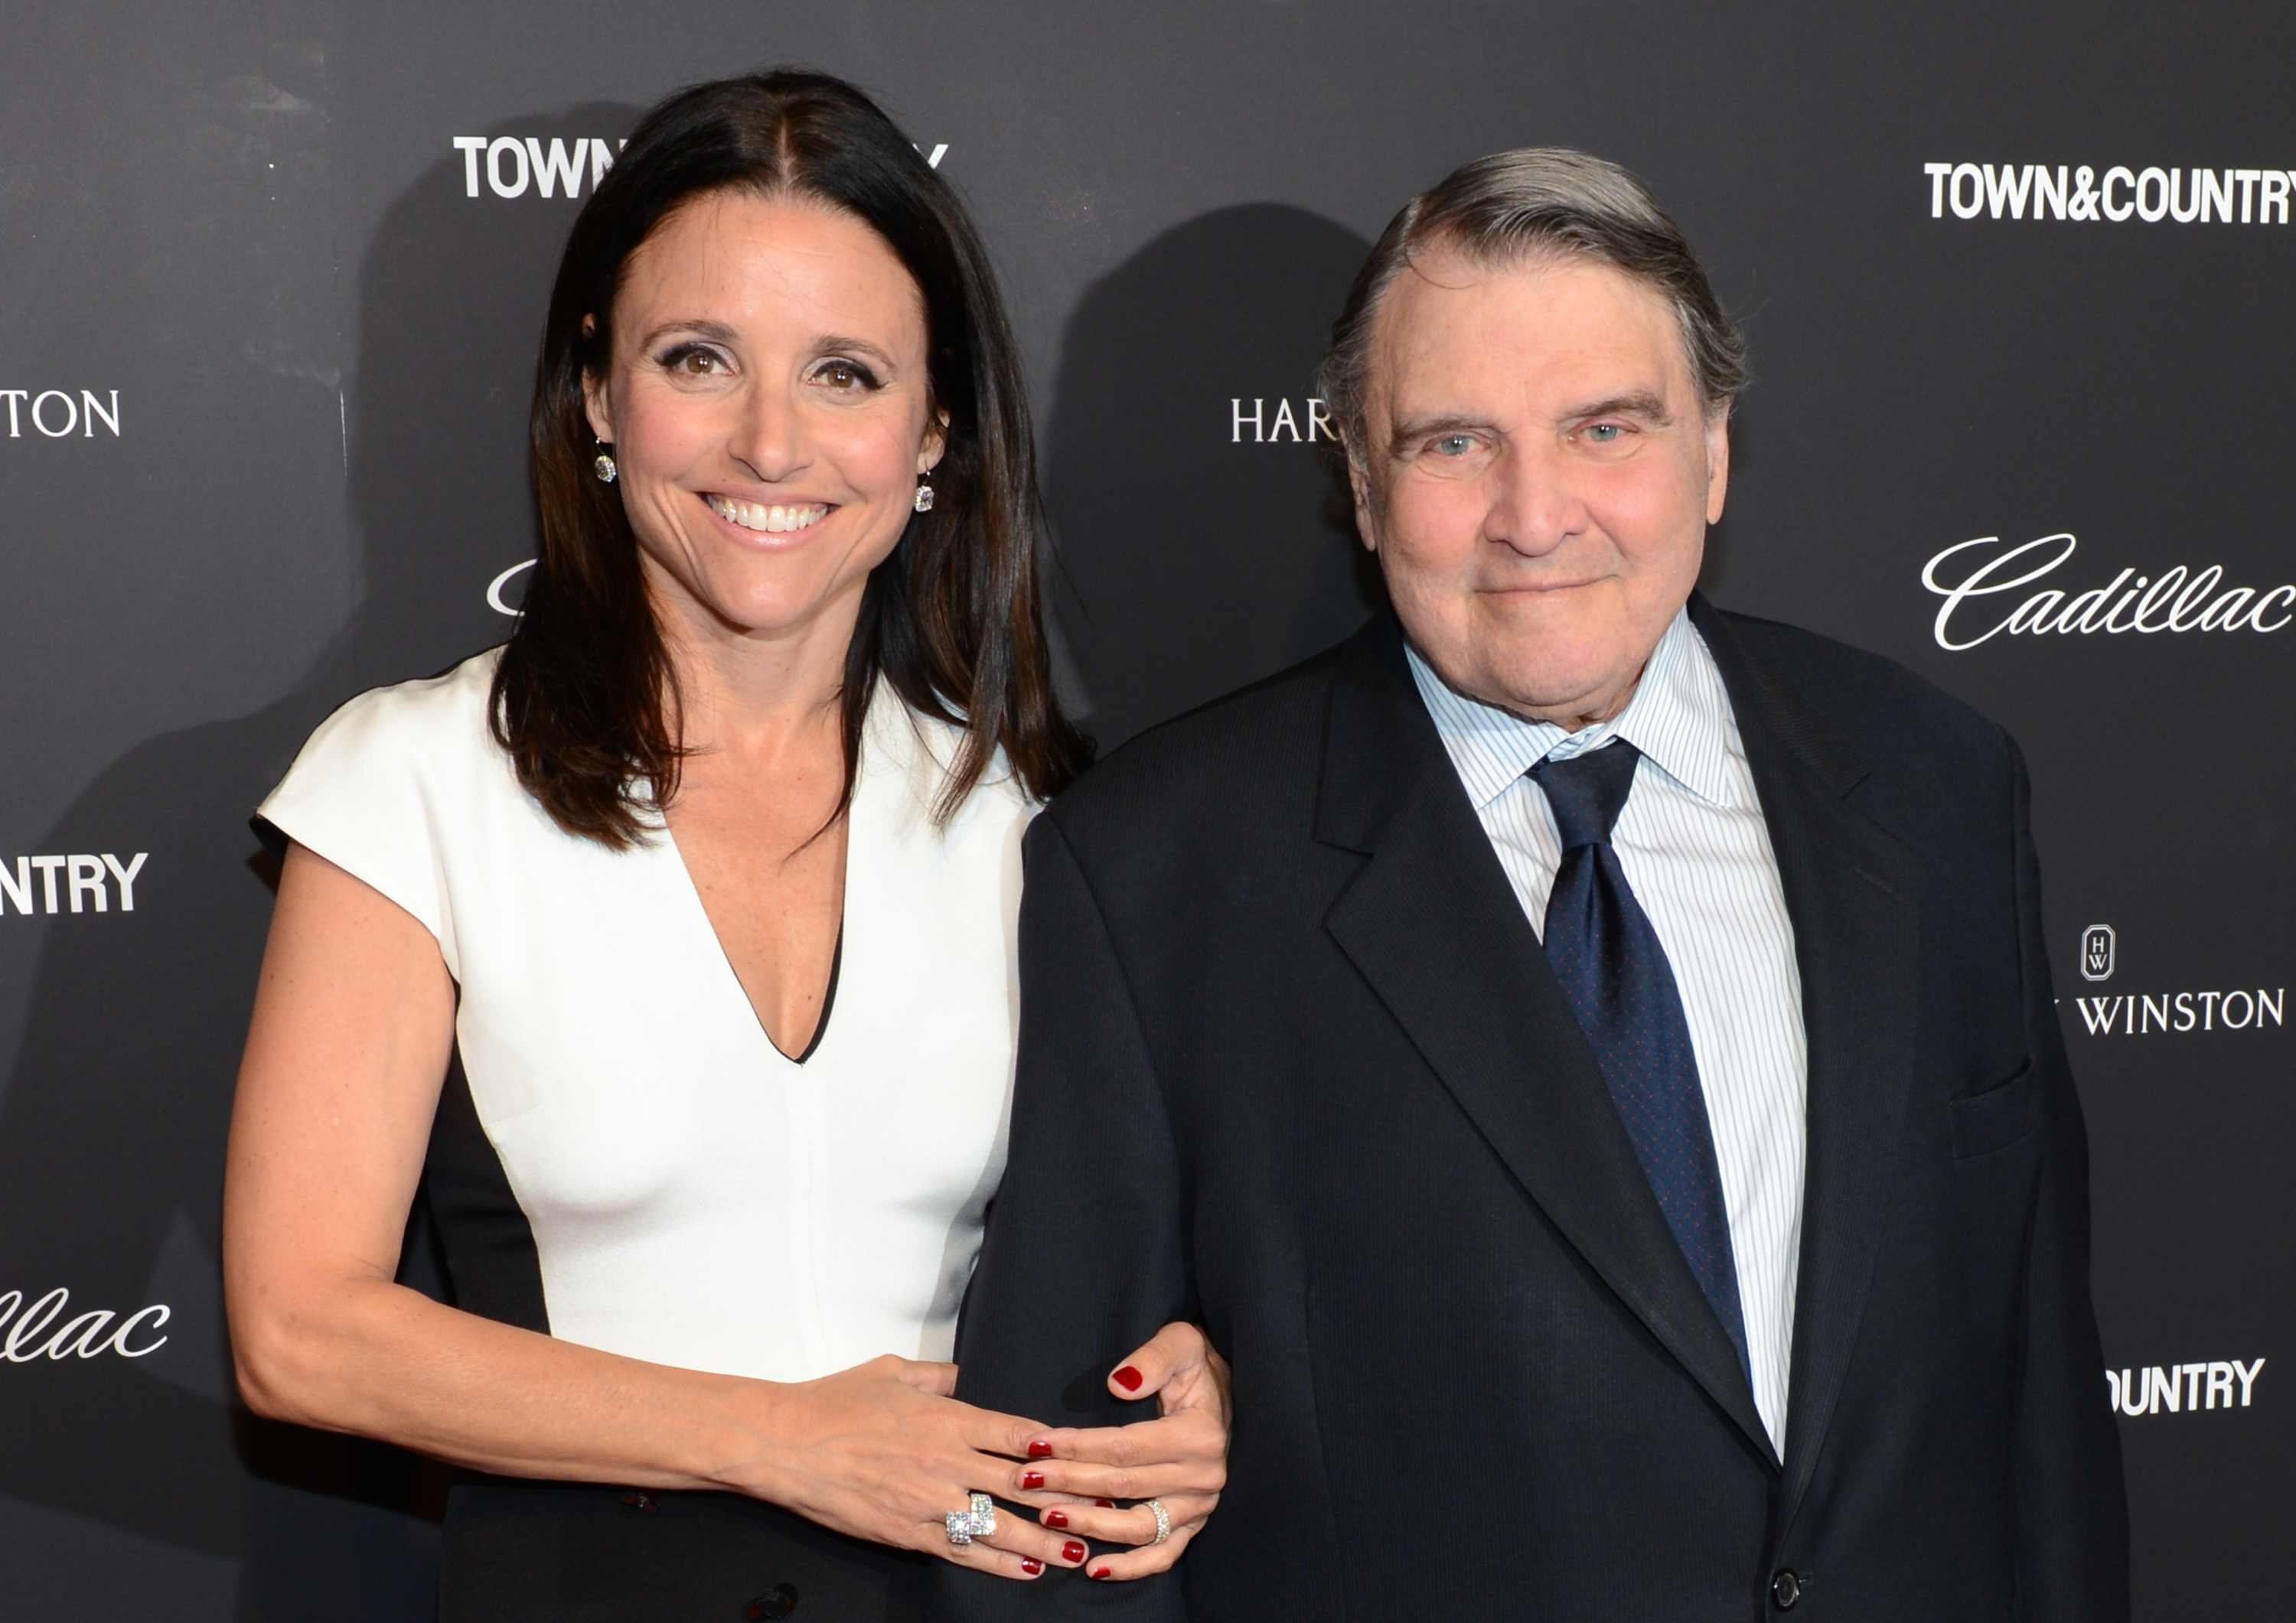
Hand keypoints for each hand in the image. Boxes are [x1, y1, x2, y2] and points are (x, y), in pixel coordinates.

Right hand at [749, 1354, 1085, 1580]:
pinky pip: (962, 1550)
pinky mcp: (908, 1531)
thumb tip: (970, 1377)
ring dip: (1044, 1541)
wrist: (785, 1442)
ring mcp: (928, 1500)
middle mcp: (946, 1460)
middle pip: (1021, 1486)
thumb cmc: (836, 1401)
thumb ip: (941, 1377)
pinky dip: (997, 1562)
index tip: (1089, 1456)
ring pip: (1000, 1525)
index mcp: (947, 1417)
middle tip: (1105, 1511)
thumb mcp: (895, 1371)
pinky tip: (1025, 1570)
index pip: (1019, 1434)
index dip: (1058, 1449)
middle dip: (1066, 1501)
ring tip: (1079, 1551)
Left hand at [1010, 1321, 1231, 1579]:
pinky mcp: (1194, 1523)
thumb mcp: (1181, 1342)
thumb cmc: (1194, 1366)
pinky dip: (1131, 1567)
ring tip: (1047, 1515)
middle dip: (1067, 1482)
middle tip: (1024, 1479)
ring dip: (1089, 1525)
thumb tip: (1121, 1382)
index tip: (1036, 1444)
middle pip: (1122, 1486)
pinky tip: (1095, 1569)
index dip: (1077, 1447)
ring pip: (1137, 1526)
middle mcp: (1203, 1476)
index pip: (1125, 1447)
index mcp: (1199, 1434)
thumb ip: (1153, 1358)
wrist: (1224, 1394)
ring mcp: (1199, 1505)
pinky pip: (1163, 1554)